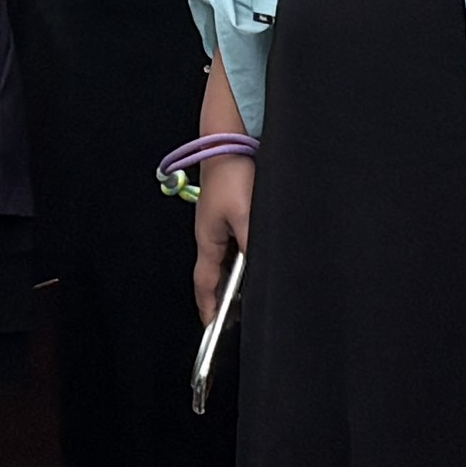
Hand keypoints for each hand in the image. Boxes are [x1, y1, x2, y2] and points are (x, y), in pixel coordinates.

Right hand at [189, 150, 253, 320]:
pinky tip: (259, 258)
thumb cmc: (232, 174)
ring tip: (251, 293)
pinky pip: (236, 241)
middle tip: (237, 317)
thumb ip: (252, 245)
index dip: (209, 307)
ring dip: (237, 276)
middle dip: (224, 296)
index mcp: (207, 240)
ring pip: (228, 258)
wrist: (230, 139)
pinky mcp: (231, 210)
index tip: (213, 327)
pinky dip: (244, 256)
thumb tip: (260, 271)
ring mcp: (220, 222)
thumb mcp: (246, 216)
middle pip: (215, 273)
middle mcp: (210, 233)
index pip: (205, 283)